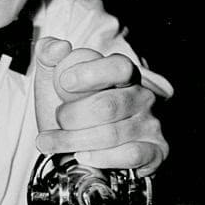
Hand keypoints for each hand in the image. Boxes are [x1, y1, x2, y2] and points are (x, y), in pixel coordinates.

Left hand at [34, 37, 167, 176]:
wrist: (76, 150)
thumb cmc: (68, 110)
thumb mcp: (52, 79)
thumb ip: (48, 55)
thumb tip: (60, 47)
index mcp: (124, 74)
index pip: (119, 67)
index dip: (91, 74)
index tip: (65, 82)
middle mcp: (143, 97)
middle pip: (107, 106)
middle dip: (71, 116)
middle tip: (57, 119)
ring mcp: (151, 124)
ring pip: (111, 134)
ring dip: (72, 140)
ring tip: (51, 141)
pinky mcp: (155, 151)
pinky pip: (130, 155)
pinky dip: (100, 158)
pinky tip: (82, 156)